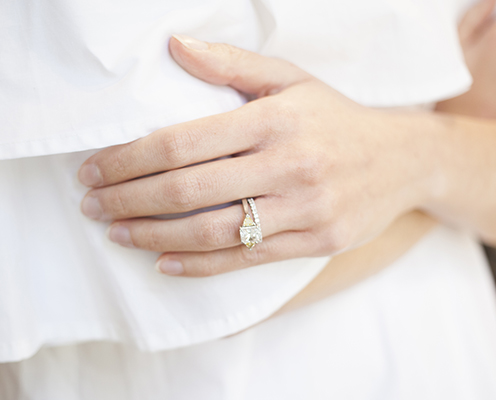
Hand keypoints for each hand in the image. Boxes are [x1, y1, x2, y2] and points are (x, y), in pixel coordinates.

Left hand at [77, 35, 433, 276]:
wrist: (404, 160)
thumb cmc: (335, 117)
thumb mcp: (290, 79)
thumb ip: (230, 64)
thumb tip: (173, 46)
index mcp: (274, 119)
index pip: (182, 142)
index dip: (128, 159)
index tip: (94, 168)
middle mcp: (288, 165)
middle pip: (187, 190)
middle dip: (128, 199)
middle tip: (91, 204)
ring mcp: (304, 209)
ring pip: (211, 231)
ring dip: (153, 236)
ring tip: (116, 233)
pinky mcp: (315, 243)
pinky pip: (245, 259)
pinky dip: (198, 265)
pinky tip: (163, 263)